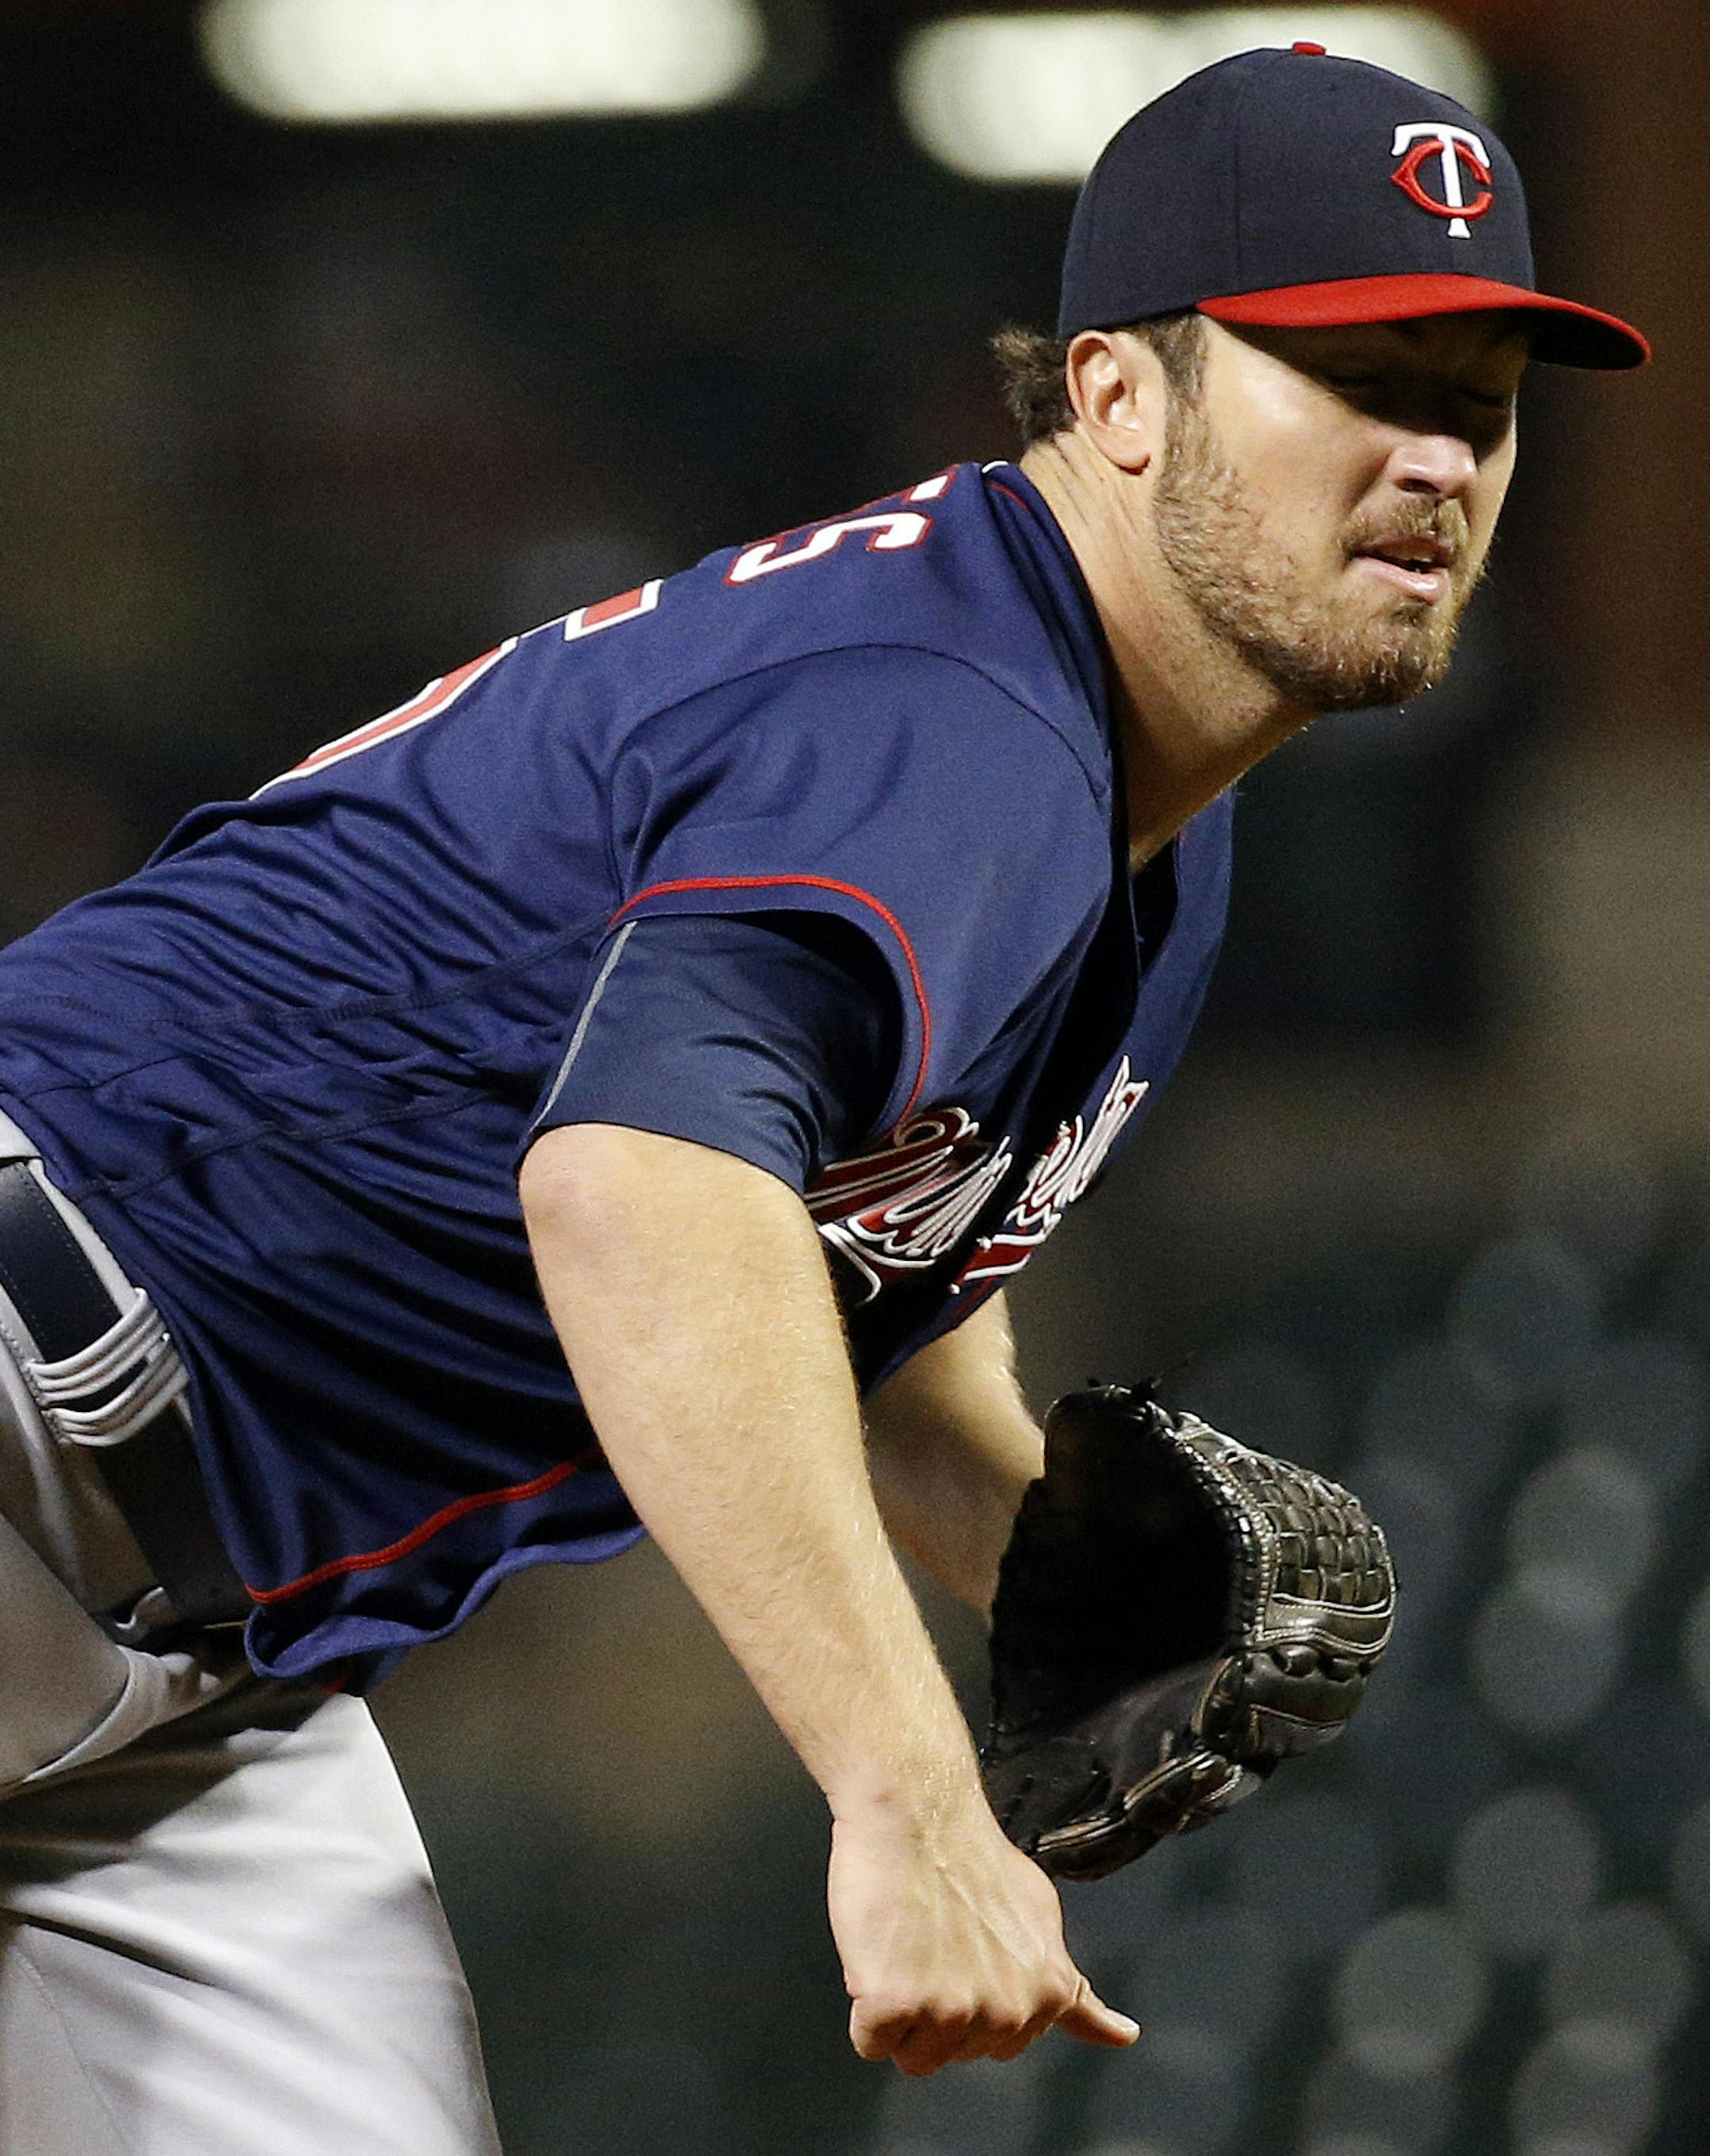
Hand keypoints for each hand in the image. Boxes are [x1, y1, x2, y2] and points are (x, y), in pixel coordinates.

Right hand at [828, 1796, 1140, 2076]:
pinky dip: (864, 2005)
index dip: (972, 1996)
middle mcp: (1006, 2011)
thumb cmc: (970, 1855)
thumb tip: (1124, 2038)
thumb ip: (1074, 1988)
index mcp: (1047, 1993)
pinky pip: (869, 2040)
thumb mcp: (1041, 1918)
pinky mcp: (895, 2005)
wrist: (918, 1810)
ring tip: (909, 1946)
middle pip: (953, 2055)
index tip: (968, 1951)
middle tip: (935, 1942)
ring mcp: (950, 2010)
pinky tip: (880, 1955)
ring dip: (900, 2010)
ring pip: (911, 2055)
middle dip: (936, 2007)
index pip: (1001, 2047)